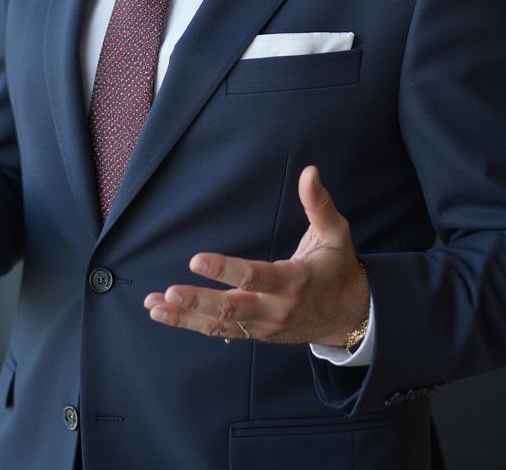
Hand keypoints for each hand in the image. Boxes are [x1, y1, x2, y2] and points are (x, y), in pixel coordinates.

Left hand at [144, 166, 368, 345]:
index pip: (255, 275)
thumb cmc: (339, 268)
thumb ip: (318, 204)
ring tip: (155, 305)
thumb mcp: (335, 233)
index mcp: (294, 281)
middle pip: (232, 308)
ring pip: (220, 325)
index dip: (225, 269)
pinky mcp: (256, 334)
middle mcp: (276, 308)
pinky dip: (191, 323)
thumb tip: (309, 171)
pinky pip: (220, 331)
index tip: (197, 259)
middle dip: (199, 301)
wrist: (350, 316)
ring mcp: (264, 326)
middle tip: (170, 291)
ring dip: (185, 317)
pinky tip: (165, 314)